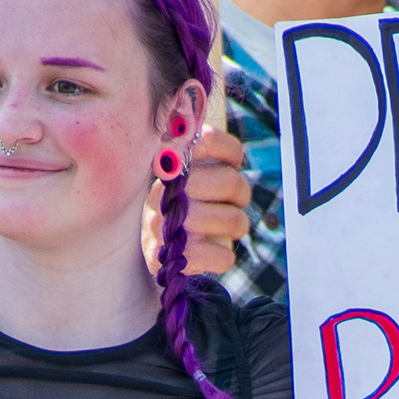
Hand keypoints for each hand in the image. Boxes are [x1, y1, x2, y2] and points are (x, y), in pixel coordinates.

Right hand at [142, 125, 250, 280]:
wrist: (156, 255)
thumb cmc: (182, 209)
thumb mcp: (187, 178)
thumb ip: (204, 160)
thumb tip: (235, 162)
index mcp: (168, 166)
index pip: (209, 139)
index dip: (232, 151)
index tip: (235, 163)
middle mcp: (165, 191)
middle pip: (231, 181)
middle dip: (242, 194)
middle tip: (238, 202)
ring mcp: (166, 226)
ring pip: (233, 219)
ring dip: (239, 226)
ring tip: (231, 228)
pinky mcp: (171, 259)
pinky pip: (222, 256)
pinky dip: (225, 258)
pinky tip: (214, 253)